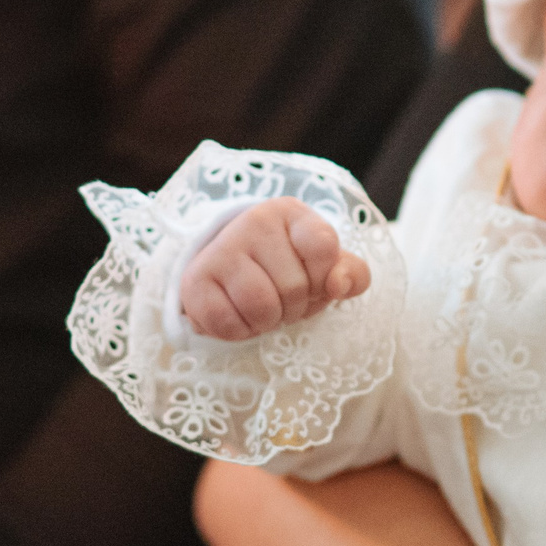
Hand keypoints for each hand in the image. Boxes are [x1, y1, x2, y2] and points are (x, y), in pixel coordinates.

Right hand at [177, 197, 369, 338]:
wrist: (231, 273)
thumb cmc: (289, 269)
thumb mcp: (325, 267)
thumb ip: (351, 274)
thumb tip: (339, 285)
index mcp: (290, 212)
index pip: (323, 247)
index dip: (323, 278)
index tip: (315, 280)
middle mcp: (253, 222)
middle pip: (294, 287)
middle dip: (295, 307)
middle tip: (284, 301)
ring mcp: (220, 249)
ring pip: (260, 307)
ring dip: (268, 322)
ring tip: (264, 310)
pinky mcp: (195, 280)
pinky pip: (227, 323)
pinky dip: (240, 332)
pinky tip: (240, 316)